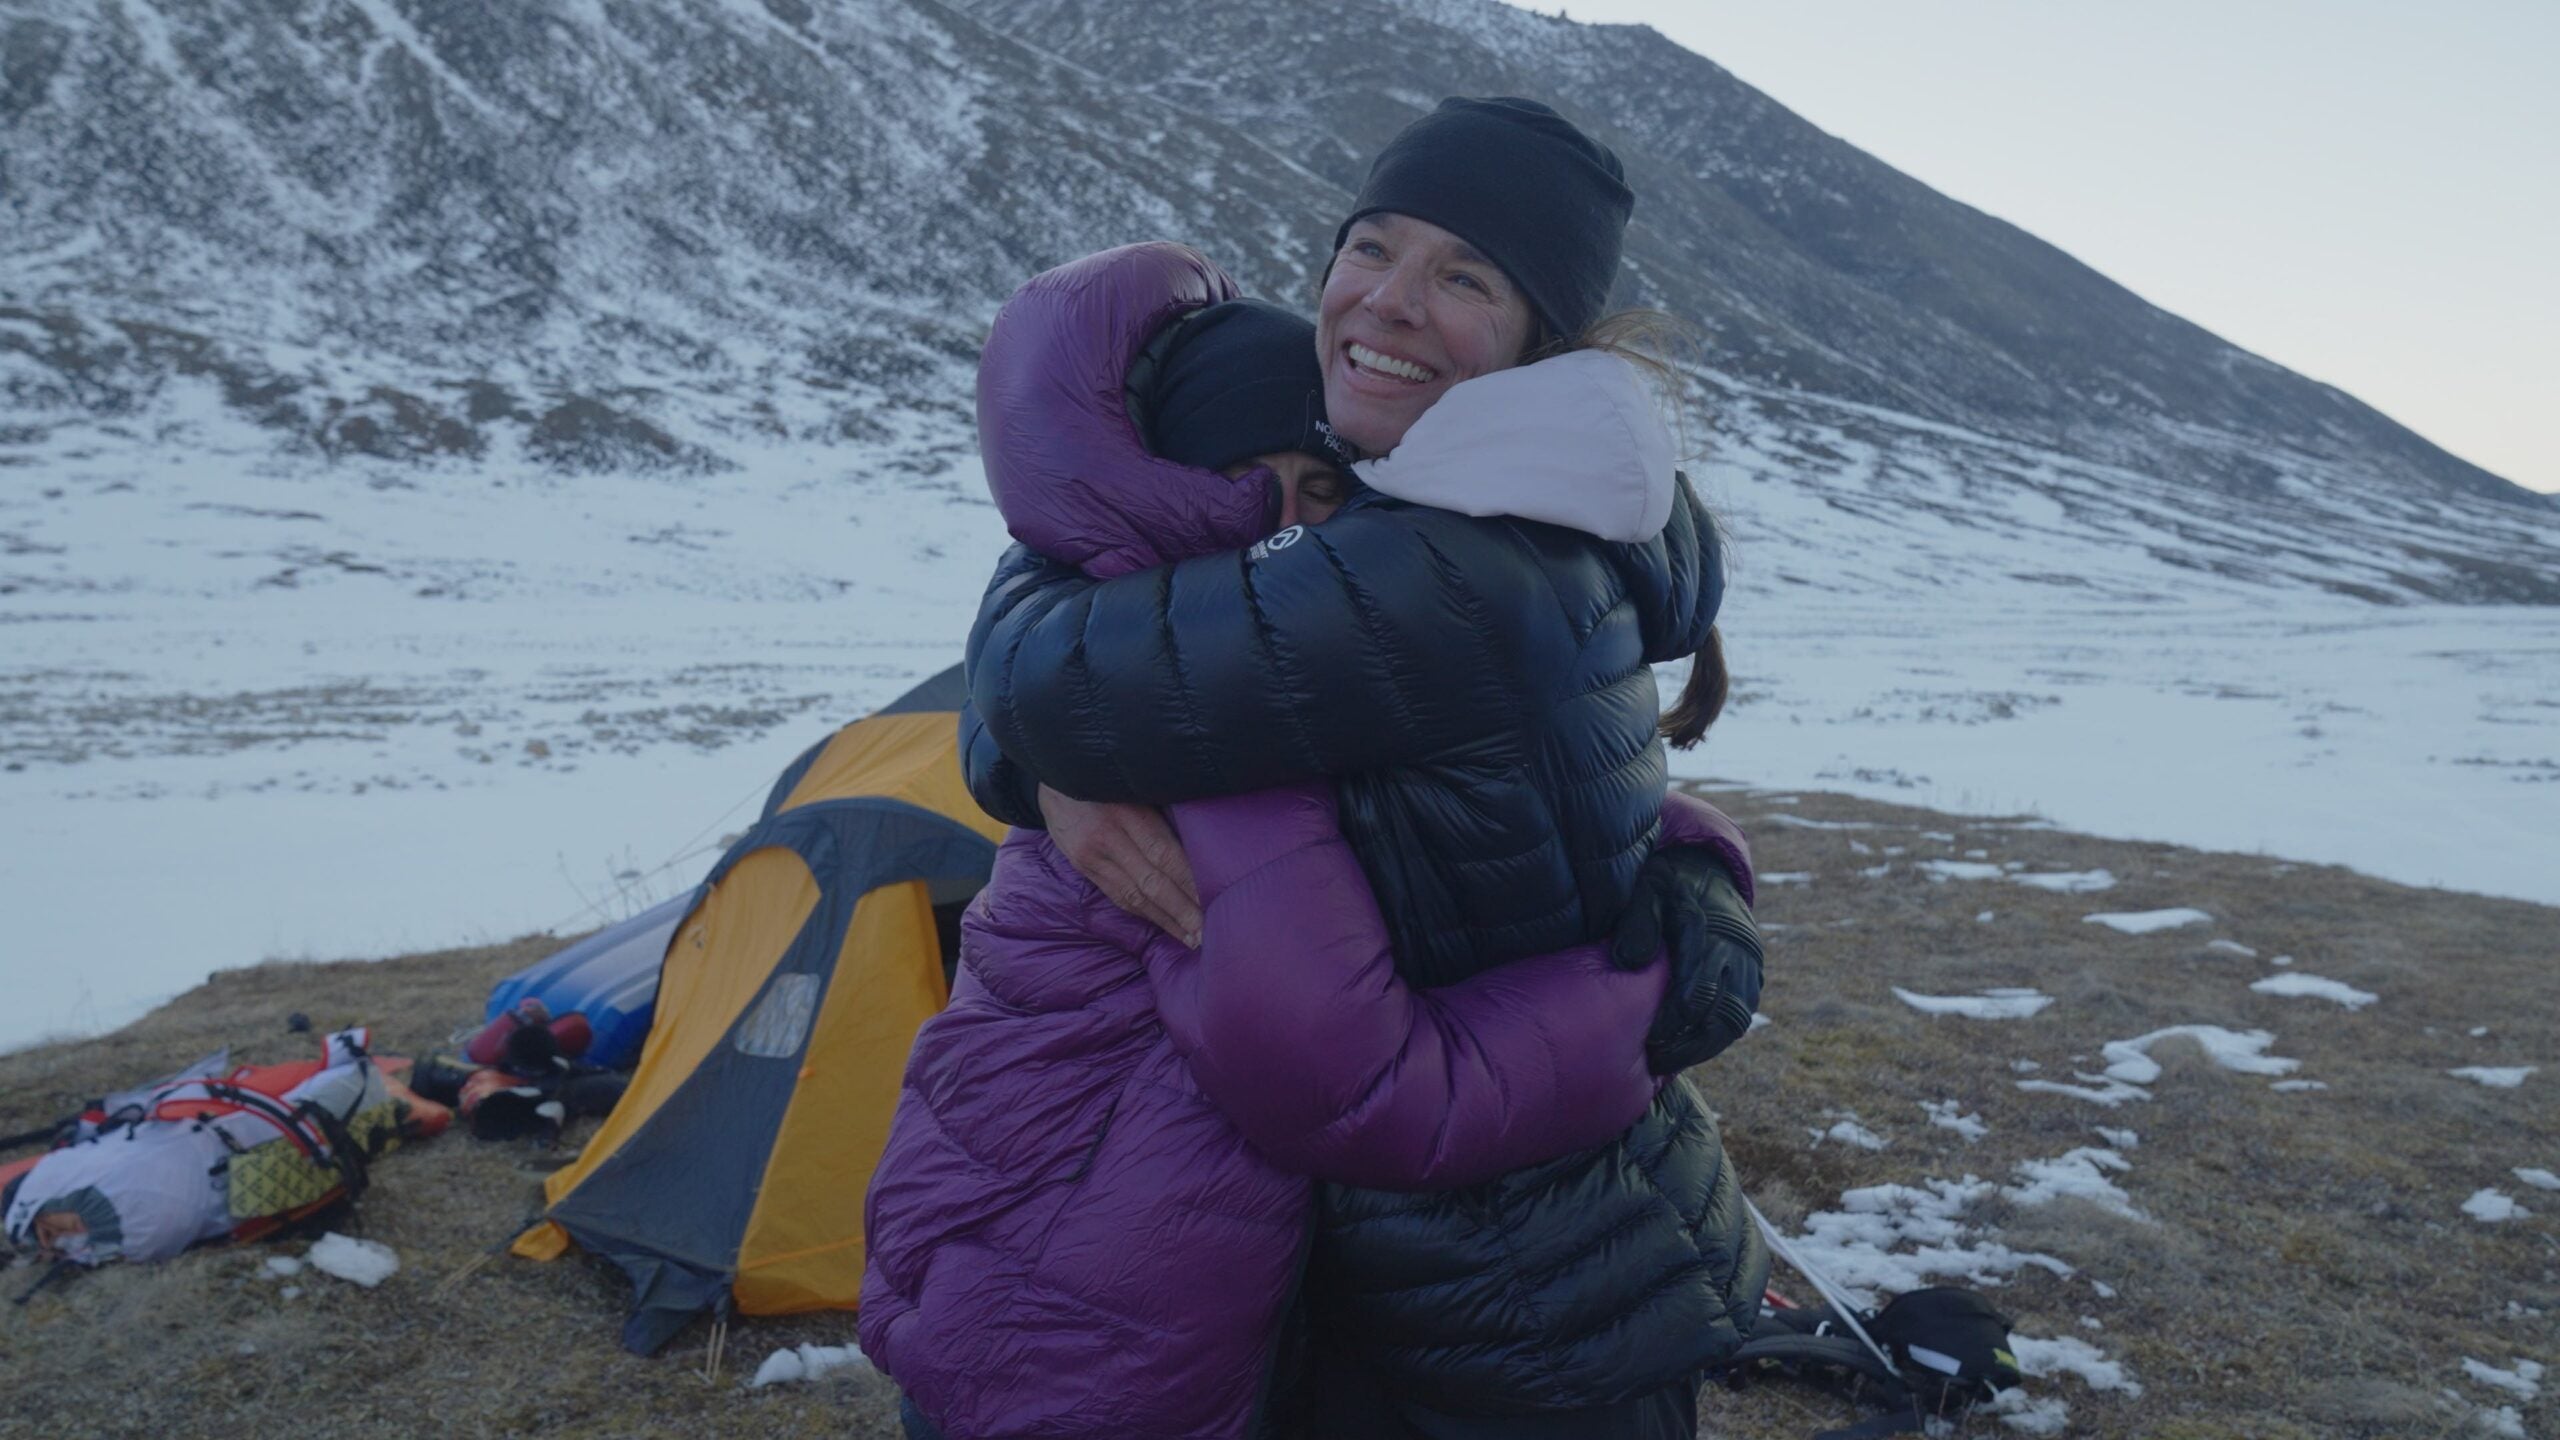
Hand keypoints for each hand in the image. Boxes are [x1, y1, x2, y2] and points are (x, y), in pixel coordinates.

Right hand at [1039, 786, 1202, 944]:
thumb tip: (1205, 840)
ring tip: (1191, 939)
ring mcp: (1090, 856)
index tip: (1216, 903)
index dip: (1189, 883)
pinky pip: (1116, 895)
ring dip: (1165, 920)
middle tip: (1207, 937)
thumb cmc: (1107, 774)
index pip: (1164, 855)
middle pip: (1151, 883)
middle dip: (1182, 912)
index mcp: (1126, 812)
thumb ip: (1162, 809)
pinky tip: (1163, 924)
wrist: (1052, 774)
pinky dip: (1142, 912)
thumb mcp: (1134, 781)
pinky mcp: (1081, 866)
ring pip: (1133, 896)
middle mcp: (1106, 838)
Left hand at [1610, 846, 1764, 1074]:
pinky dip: (1715, 1036)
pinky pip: (1739, 1016)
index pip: (1698, 989)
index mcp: (1712, 932)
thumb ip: (1638, 922)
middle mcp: (1739, 953)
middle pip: (1723, 1014)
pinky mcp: (1752, 977)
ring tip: (1668, 1061)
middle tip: (1656, 1061)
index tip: (1648, 1039)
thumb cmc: (1670, 883)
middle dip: (1690, 1044)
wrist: (1709, 870)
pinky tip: (1686, 1048)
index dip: (1673, 1019)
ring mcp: (1750, 967)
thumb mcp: (1649, 888)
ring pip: (1736, 1021)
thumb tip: (1628, 963)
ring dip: (1704, 1046)